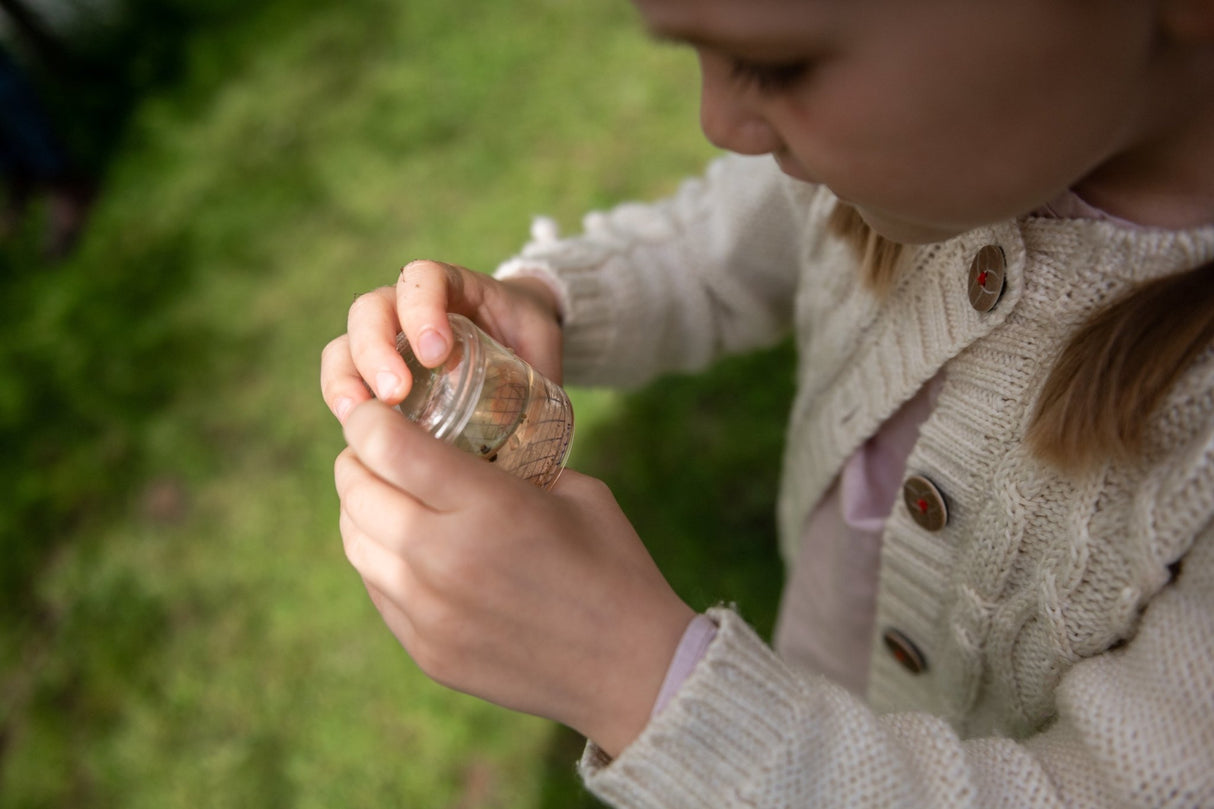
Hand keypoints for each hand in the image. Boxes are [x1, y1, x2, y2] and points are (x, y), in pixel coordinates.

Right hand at [321, 259, 562, 422]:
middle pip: (371, 310)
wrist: (516, 337)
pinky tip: (354, 431)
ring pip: (345, 344)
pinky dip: (343, 402)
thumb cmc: (527, 336)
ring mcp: (385, 338)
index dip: (421, 310)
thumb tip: (539, 430)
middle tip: (395, 393)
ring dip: (347, 378)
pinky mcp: (374, 372)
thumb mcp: (541, 344)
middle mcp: (406, 305)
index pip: (422, 279)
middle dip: (376, 350)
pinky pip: (344, 379)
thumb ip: (540, 371)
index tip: (437, 353)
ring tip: (359, 415)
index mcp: (451, 285)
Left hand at [334, 399, 695, 757]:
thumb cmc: (613, 567)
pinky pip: (378, 591)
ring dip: (361, 511)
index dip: (367, 420)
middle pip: (358, 493)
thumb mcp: (573, 492)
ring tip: (384, 495)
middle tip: (372, 449)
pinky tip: (408, 548)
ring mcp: (430, 613)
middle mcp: (445, 559)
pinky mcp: (427, 651)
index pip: (388, 448)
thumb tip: (468, 444)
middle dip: (357, 461)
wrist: (632, 669)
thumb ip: (512, 464)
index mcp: (488, 507)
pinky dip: (381, 560)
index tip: (372, 411)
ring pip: (356, 545)